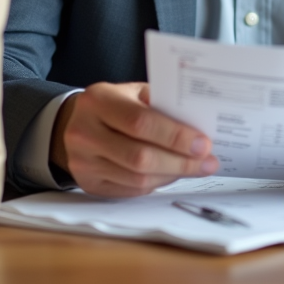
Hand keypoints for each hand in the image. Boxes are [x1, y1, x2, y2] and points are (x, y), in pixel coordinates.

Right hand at [52, 81, 218, 196]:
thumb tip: (199, 125)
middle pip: (140, 156)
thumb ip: (160, 104)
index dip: (175, 136)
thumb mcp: (132, 92)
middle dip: (180, 162)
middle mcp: (84, 132)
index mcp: (98, 100)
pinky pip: (131, 190)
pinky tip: (171, 174)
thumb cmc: (114, 105)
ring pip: (137, 178)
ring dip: (172, 175)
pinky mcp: (88, 183)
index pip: (140, 122)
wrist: (75, 123)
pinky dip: (157, 183)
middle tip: (208, 162)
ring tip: (195, 168)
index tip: (203, 143)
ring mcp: (83, 161)